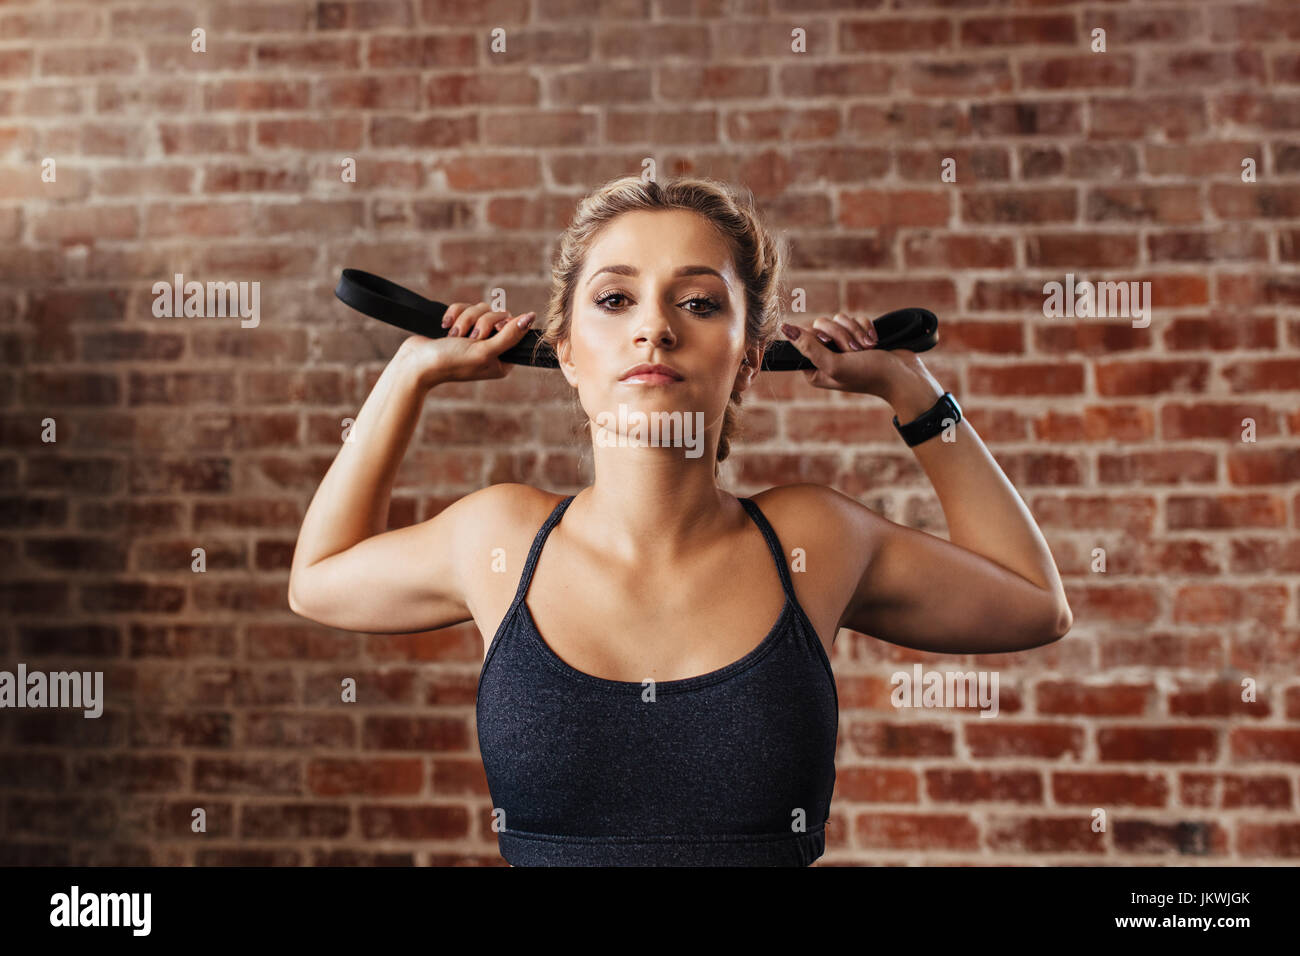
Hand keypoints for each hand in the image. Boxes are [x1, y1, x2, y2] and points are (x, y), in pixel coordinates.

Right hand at [398, 302, 536, 385]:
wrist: (415, 363)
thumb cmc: (449, 362)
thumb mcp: (484, 351)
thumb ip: (509, 335)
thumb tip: (531, 318)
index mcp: (503, 359)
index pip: (514, 328)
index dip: (501, 325)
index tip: (486, 335)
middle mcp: (491, 348)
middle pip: (497, 315)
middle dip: (478, 322)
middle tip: (466, 338)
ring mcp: (474, 338)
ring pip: (480, 309)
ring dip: (464, 319)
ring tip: (452, 336)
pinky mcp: (460, 327)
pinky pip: (464, 307)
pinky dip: (453, 314)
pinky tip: (444, 326)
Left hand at [779, 312, 933, 399]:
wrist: (904, 375)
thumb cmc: (869, 375)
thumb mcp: (835, 364)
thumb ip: (809, 348)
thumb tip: (785, 329)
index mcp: (814, 367)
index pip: (804, 336)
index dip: (819, 336)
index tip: (831, 345)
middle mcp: (827, 355)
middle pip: (822, 324)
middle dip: (841, 334)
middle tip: (854, 350)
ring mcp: (844, 345)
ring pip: (840, 319)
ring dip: (856, 332)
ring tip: (868, 349)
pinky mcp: (860, 335)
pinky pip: (856, 318)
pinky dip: (867, 328)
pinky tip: (875, 343)